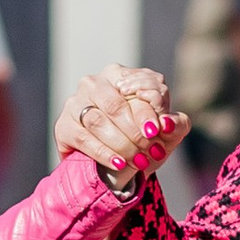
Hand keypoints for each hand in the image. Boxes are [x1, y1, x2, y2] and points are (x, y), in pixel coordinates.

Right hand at [58, 64, 189, 182]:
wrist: (115, 165)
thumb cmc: (143, 141)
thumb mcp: (165, 132)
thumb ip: (176, 124)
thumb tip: (169, 123)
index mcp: (120, 74)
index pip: (136, 85)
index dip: (149, 109)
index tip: (158, 130)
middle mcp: (94, 83)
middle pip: (115, 105)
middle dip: (135, 131)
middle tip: (150, 150)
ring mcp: (75, 103)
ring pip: (98, 121)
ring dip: (121, 144)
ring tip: (138, 160)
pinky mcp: (63, 125)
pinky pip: (84, 139)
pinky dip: (104, 153)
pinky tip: (119, 163)